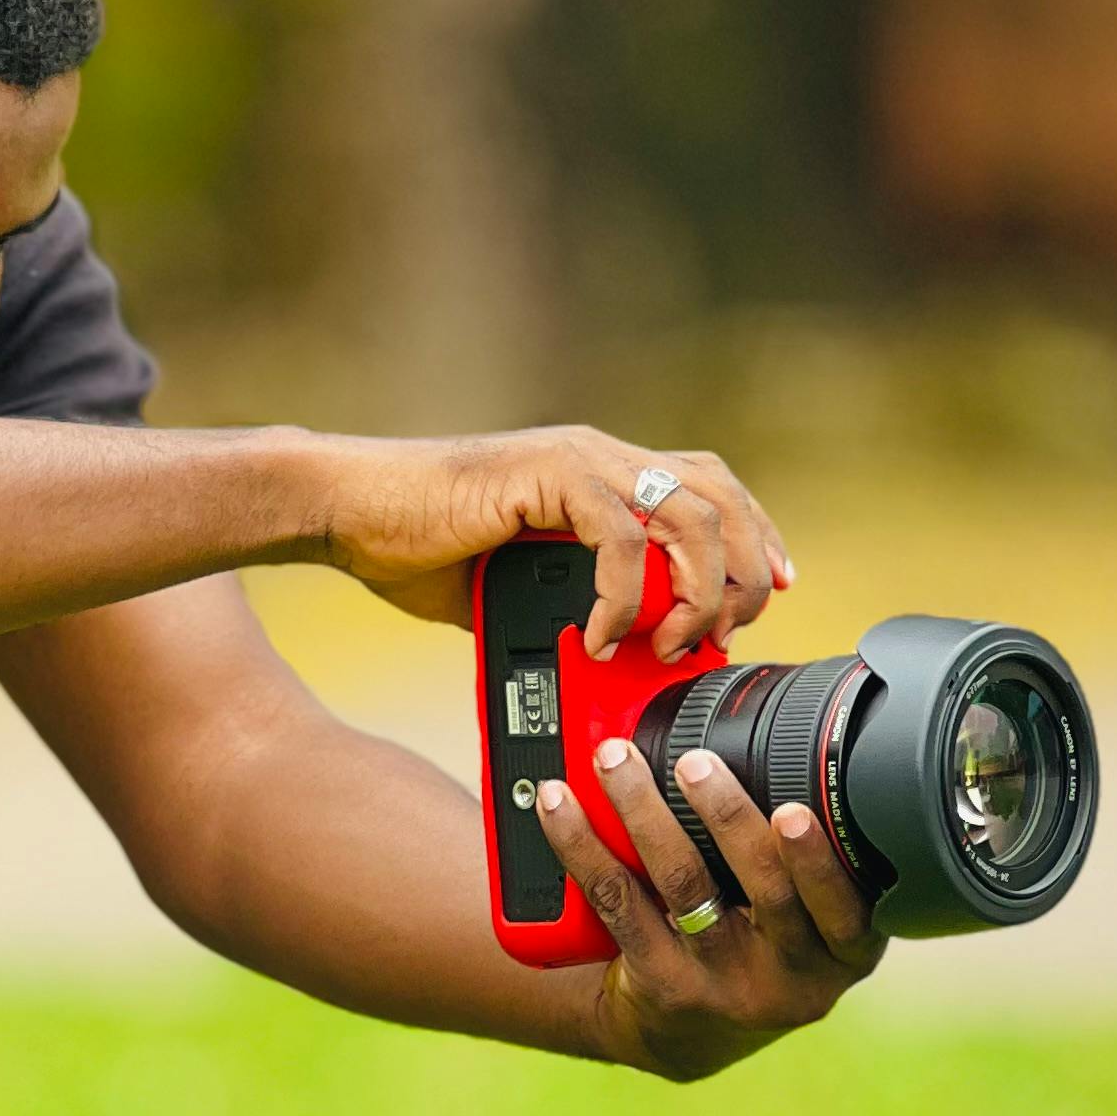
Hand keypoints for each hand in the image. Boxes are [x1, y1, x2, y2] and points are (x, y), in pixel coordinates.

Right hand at [324, 426, 789, 662]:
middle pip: (719, 497)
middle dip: (744, 570)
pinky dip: (624, 598)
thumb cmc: (412, 546)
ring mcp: (577, 460)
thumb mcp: (514, 589)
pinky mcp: (546, 476)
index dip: (753, 536)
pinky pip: (619, 538)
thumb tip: (611, 660)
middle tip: (730, 633)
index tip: (769, 594)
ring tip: (672, 644)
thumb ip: (568, 605)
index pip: (710, 489)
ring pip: (688, 514)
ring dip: (697, 589)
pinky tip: (603, 637)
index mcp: (601, 473)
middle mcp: (601, 456)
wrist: (347, 511)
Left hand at [539, 737, 880, 1081]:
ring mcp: (725, 984)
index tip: (795, 811)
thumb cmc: (763, 951)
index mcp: (845, 951)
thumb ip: (816, 865)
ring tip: (617, 762)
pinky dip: (585, 845)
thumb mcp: (814, 926)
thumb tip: (790, 740)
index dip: (817, 860)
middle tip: (695, 763)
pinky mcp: (661, 984)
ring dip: (646, 813)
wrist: (693, 1036)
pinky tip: (562, 805)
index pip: (843, 907)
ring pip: (683, 886)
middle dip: (728, 816)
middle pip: (764, 889)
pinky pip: (618, 904)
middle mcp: (793, 976)